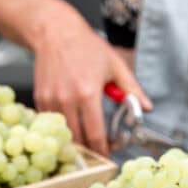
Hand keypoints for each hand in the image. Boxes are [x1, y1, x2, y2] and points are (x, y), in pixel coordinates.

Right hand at [32, 3, 151, 154]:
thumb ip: (131, 90)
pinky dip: (63, 128)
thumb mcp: (115, 66)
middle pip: (79, 140)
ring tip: (87, 137)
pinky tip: (73, 121)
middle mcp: (67, 100)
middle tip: (99, 148)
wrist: (55, 32)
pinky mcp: (40, 100)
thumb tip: (147, 108)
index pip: (96, 134)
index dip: (103, 150)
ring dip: (76, 141)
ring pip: (64, 135)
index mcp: (88, 93)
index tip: (108, 155)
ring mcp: (51, 101)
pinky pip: (53, 124)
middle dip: (90, 149)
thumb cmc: (86, 46)